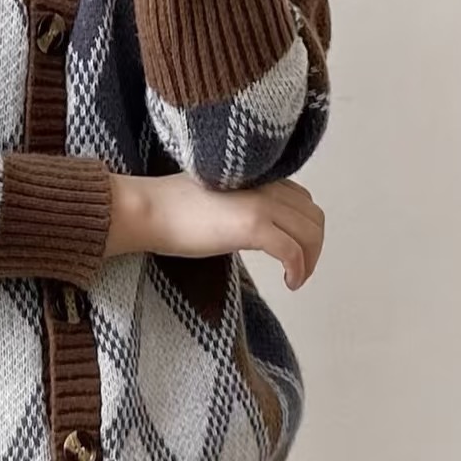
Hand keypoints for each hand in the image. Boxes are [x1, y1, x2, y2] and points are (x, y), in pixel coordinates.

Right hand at [106, 173, 326, 291]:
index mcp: (258, 177)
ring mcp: (261, 204)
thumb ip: (241, 205)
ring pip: (309, 233)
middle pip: (312, 217)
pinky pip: (292, 251)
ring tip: (296, 279)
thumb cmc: (168, 208)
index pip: (301, 200)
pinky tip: (289, 283)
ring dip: (310, 260)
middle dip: (314, 247)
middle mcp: (266, 186)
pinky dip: (298, 270)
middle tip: (300, 270)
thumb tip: (250, 229)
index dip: (304, 228)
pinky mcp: (252, 226)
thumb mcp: (217, 200)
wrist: (147, 209)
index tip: (294, 251)